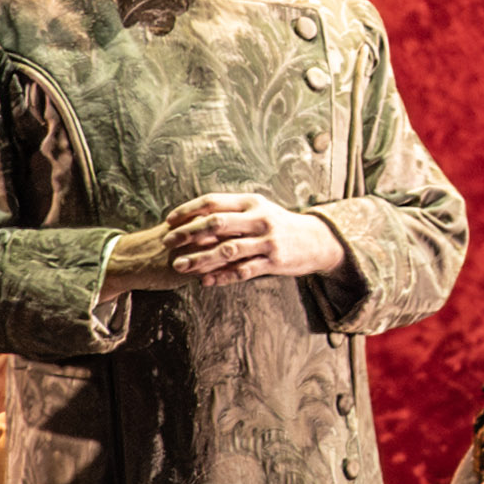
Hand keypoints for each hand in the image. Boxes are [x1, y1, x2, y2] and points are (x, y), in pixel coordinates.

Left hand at [150, 191, 305, 288]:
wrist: (315, 240)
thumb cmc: (278, 224)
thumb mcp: (258, 209)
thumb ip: (231, 212)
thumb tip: (195, 217)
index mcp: (251, 202)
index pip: (213, 201)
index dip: (188, 210)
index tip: (169, 221)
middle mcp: (258, 218)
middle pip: (216, 223)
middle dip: (188, 233)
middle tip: (167, 242)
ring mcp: (267, 240)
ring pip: (226, 250)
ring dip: (199, 258)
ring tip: (179, 265)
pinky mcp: (273, 261)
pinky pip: (242, 271)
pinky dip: (221, 276)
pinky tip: (204, 281)